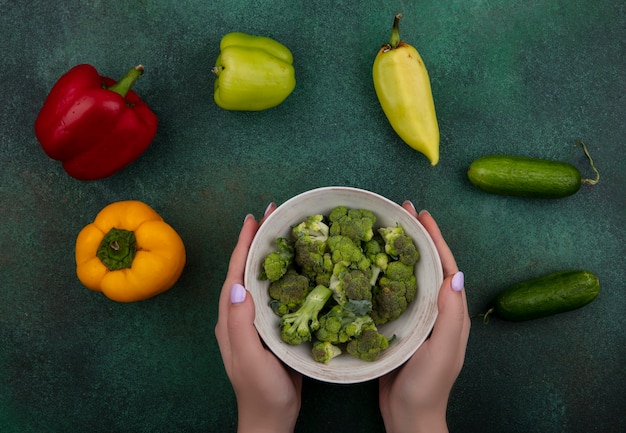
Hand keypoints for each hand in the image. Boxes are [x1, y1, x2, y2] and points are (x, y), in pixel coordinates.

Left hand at [215, 204, 302, 432]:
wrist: (272, 418)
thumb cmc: (261, 390)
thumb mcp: (250, 358)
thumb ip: (240, 324)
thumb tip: (239, 284)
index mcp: (231, 317)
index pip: (236, 272)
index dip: (243, 244)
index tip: (254, 218)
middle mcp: (240, 314)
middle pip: (247, 269)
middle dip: (256, 241)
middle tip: (272, 215)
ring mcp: (255, 320)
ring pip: (261, 278)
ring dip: (269, 254)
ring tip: (283, 232)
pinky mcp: (271, 327)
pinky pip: (276, 293)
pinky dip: (284, 274)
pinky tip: (297, 267)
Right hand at [379, 202, 469, 432]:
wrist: (409, 417)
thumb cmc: (428, 386)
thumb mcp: (443, 350)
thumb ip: (451, 315)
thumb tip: (456, 273)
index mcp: (450, 312)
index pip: (445, 266)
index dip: (434, 238)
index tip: (421, 214)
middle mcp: (435, 310)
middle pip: (427, 264)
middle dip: (417, 236)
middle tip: (401, 211)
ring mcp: (417, 318)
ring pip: (409, 275)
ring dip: (400, 250)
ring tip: (386, 229)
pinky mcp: (399, 327)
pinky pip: (392, 292)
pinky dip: (384, 273)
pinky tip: (369, 265)